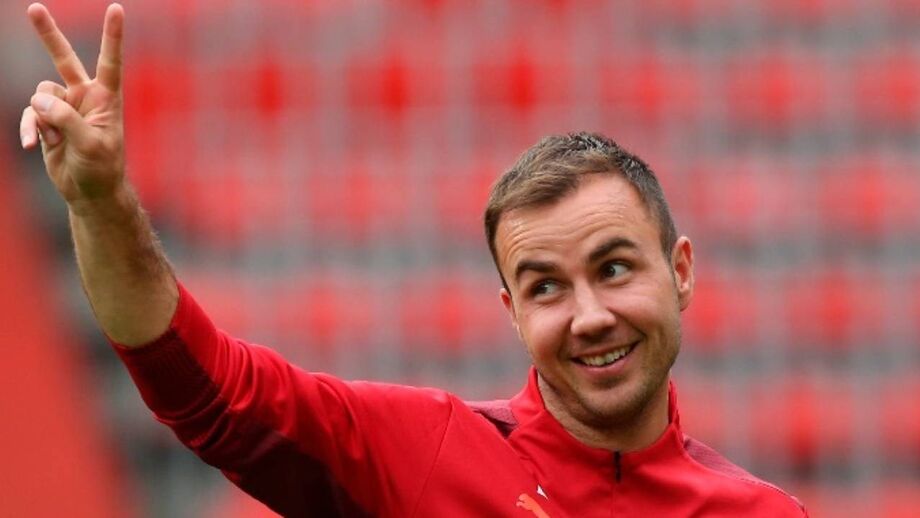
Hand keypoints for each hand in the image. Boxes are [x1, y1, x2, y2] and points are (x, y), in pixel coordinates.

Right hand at [20, 3, 125, 209]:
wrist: (89, 191)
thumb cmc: (101, 168)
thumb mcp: (90, 145)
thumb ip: (66, 120)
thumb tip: (39, 101)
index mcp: (106, 98)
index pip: (109, 62)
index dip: (111, 36)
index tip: (116, 8)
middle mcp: (84, 97)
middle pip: (63, 59)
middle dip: (48, 34)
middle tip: (34, 7)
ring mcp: (64, 107)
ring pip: (40, 94)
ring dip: (42, 118)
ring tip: (55, 140)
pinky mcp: (47, 120)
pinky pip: (31, 114)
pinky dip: (30, 127)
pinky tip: (32, 145)